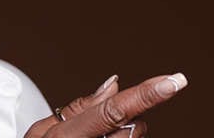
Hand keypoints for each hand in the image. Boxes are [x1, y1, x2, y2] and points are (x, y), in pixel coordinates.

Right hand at [25, 73, 186, 137]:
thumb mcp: (42, 133)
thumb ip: (79, 108)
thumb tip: (112, 85)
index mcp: (65, 137)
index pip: (113, 111)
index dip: (145, 95)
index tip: (172, 82)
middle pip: (130, 127)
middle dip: (124, 121)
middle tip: (95, 131)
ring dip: (121, 136)